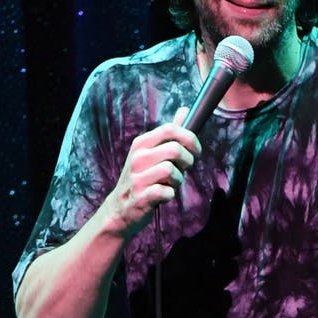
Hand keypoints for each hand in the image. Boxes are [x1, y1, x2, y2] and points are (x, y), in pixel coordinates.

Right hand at [105, 107, 200, 236]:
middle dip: (187, 161)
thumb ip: (170, 133)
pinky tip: (162, 195)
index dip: (190, 138)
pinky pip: (166, 191)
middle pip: (175, 149)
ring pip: (172, 170)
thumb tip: (185, 110)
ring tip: (169, 183)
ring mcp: (137, 177)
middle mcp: (137, 158)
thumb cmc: (143, 177)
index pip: (170, 129)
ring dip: (178, 180)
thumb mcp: (152, 152)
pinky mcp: (140, 197)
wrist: (120, 208)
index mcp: (141, 144)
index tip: (196, 150)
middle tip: (183, 169)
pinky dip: (170, 194)